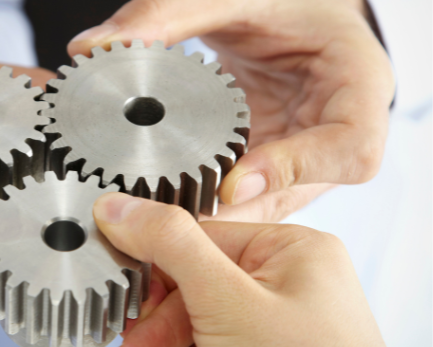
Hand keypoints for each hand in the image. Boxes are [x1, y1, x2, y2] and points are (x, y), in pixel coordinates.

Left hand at [70, 0, 393, 221]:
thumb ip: (167, 14)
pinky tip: (155, 203)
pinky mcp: (266, 165)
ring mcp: (299, 155)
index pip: (351, 150)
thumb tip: (91, 46)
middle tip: (167, 215)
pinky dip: (199, 199)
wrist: (288, 9)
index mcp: (358, 87)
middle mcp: (334, 133)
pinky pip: (236, 194)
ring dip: (210, 214)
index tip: (235, 182)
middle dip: (232, 210)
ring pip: (262, 204)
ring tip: (152, 220)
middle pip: (297, 194)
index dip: (295, 171)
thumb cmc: (282, 0)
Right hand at [94, 192, 402, 346]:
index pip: (200, 244)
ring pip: (199, 341)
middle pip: (195, 300)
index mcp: (289, 252)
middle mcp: (287, 289)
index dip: (154, 276)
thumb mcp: (227, 300)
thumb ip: (169, 246)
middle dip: (154, 339)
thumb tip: (118, 206)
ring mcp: (280, 335)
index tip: (121, 297)